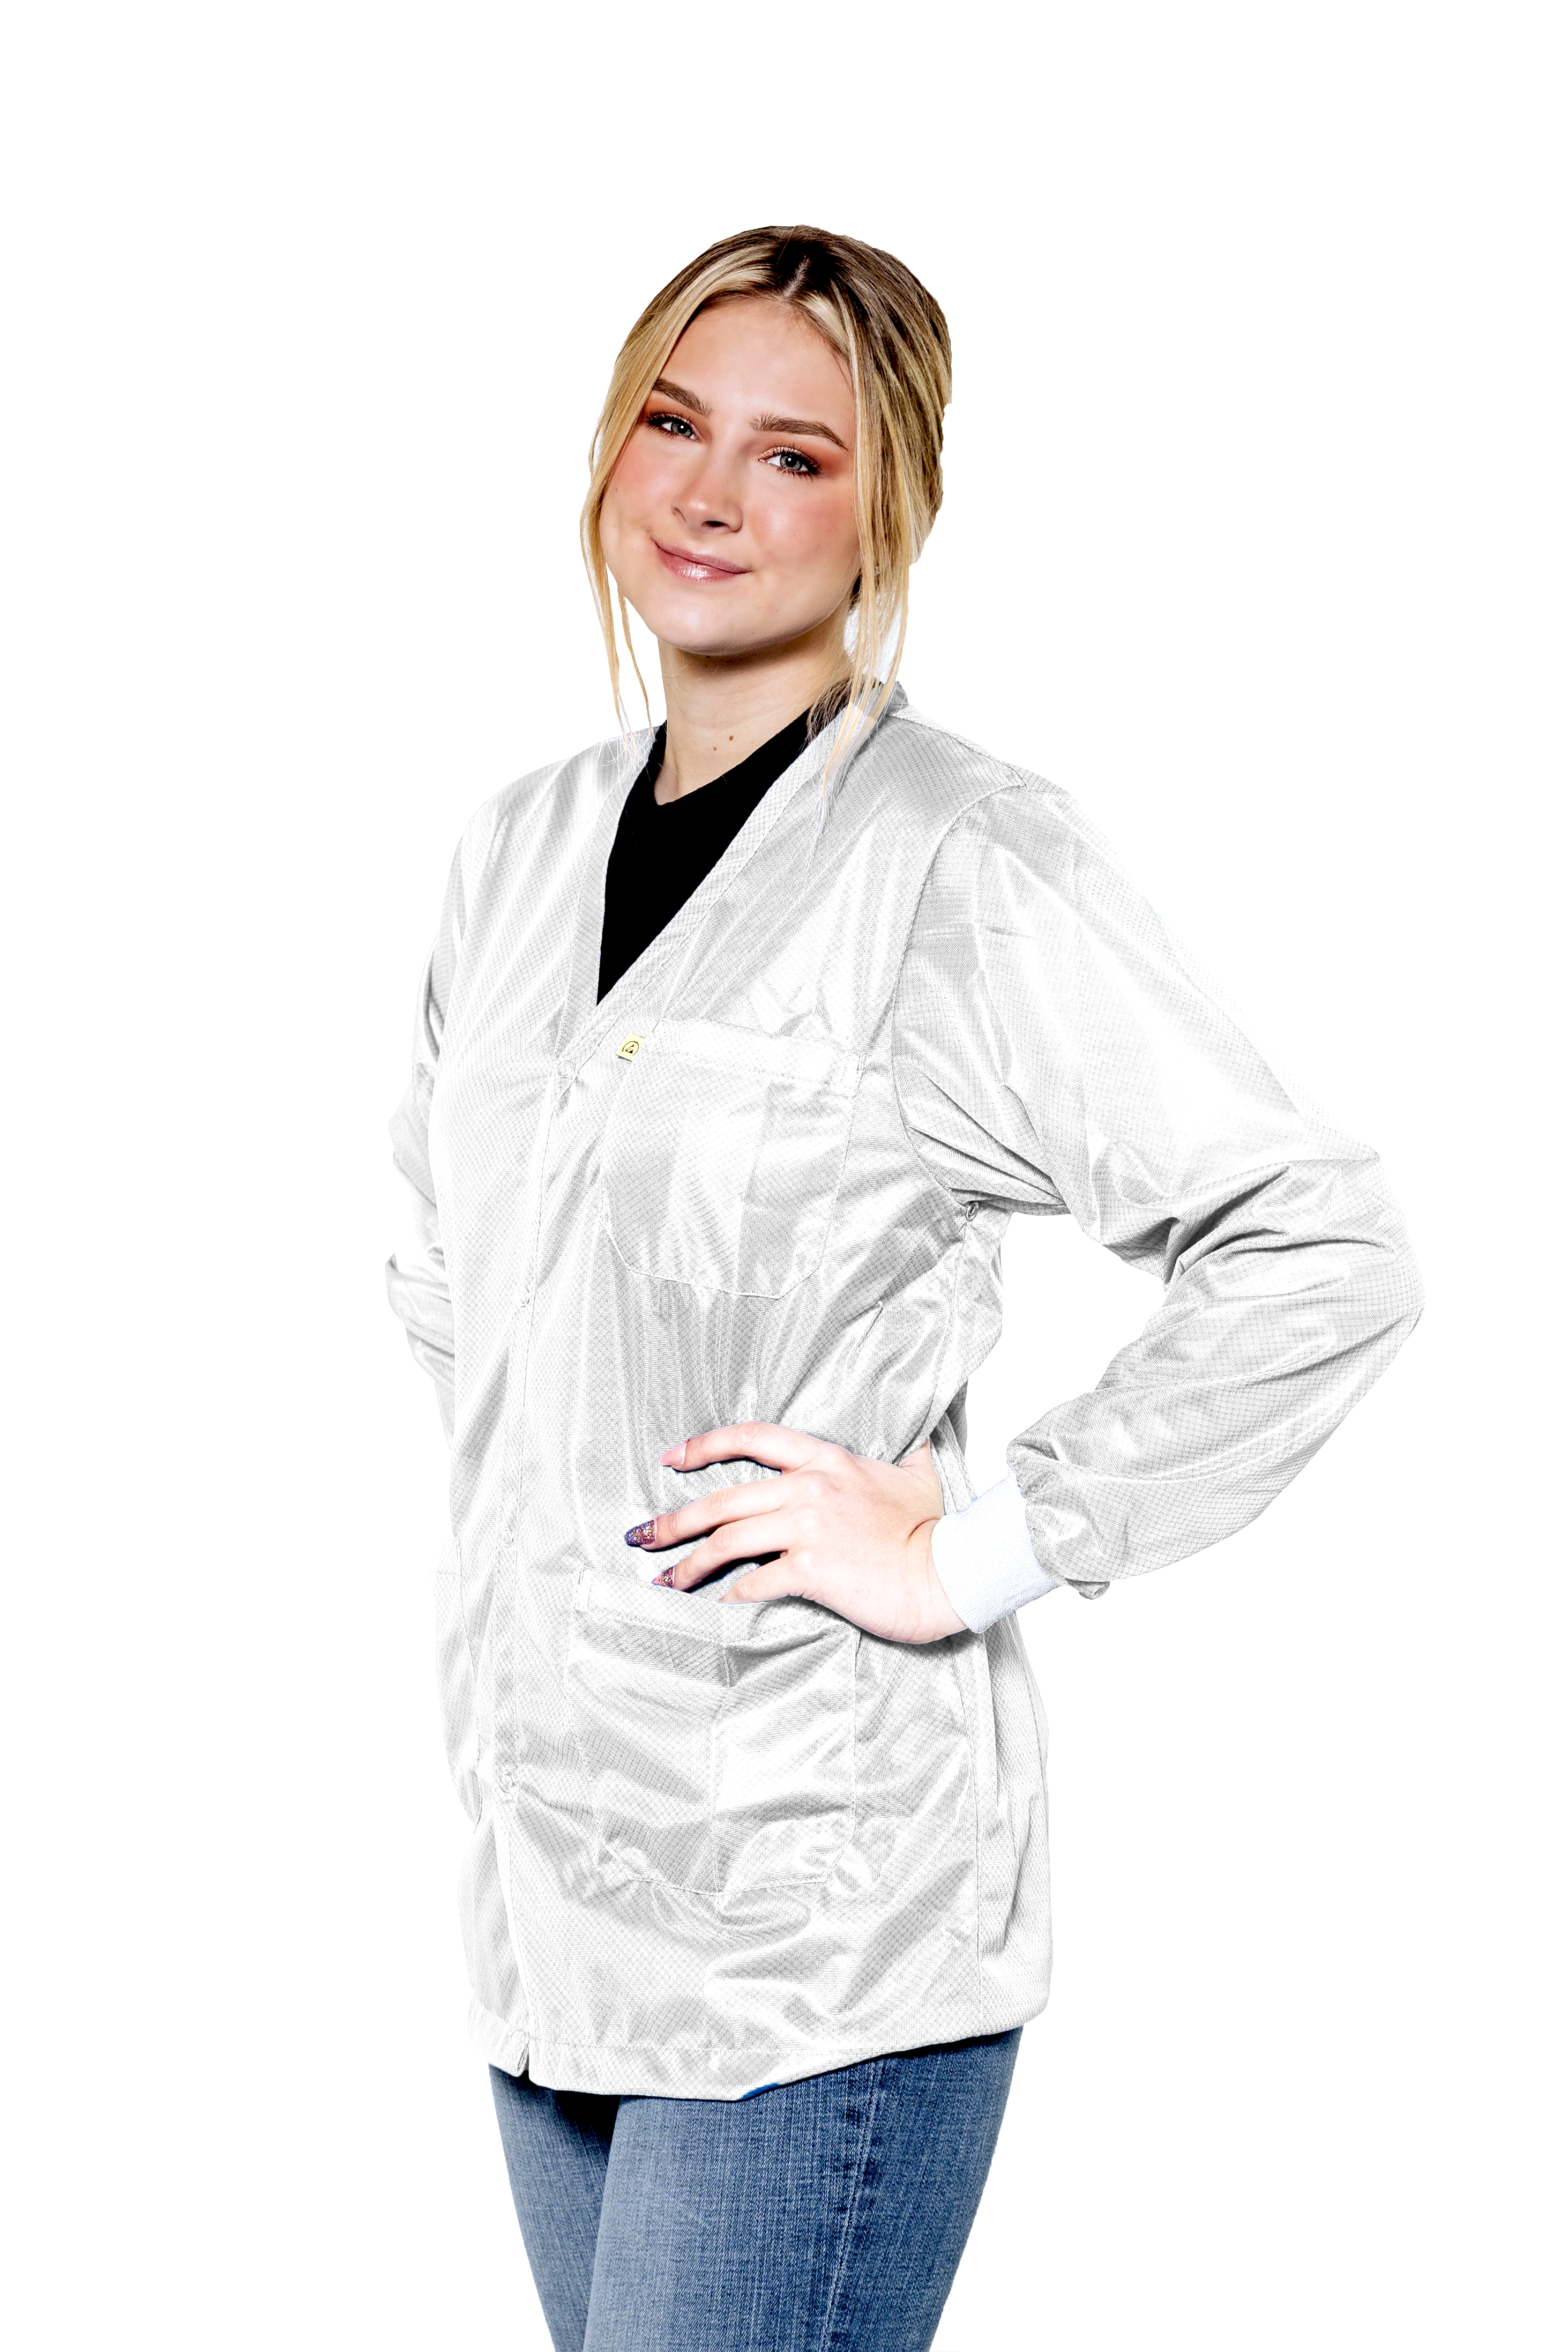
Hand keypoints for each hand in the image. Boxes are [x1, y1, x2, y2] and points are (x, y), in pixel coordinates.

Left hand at [624, 1421, 966, 1644]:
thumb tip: (916, 1433)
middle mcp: (810, 1488)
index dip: (705, 1445)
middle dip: (674, 1520)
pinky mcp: (811, 1569)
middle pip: (723, 1499)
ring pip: (727, 1541)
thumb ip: (904, 1450)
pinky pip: (752, 1583)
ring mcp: (808, 1528)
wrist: (950, 1569)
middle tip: (641, 1536)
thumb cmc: (935, 1526)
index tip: (671, 1458)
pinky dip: (724, 1597)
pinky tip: (709, 1608)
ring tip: (663, 1581)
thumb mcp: (917, 1472)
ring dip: (687, 1564)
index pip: (753, 1436)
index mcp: (827, 1459)